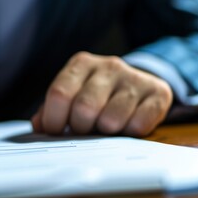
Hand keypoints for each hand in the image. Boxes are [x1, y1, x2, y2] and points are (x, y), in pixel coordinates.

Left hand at [31, 52, 172, 136]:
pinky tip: (127, 127)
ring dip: (105, 132)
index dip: (54, 120)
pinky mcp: (158, 93)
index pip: (59, 94)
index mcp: (81, 64)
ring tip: (105, 128)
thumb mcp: (72, 95)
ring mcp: (134, 78)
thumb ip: (51, 110)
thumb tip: (39, 126)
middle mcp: (108, 66)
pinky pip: (138, 125)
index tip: (56, 131)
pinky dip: (129, 133)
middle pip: (84, 108)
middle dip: (80, 128)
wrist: (139, 85)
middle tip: (84, 130)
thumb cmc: (97, 96)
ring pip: (111, 119)